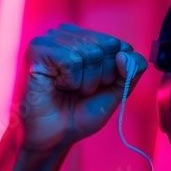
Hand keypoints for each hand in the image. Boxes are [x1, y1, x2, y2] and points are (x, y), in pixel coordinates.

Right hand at [19, 23, 147, 151]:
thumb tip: (125, 53)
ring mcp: (52, 39)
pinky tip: (56, 85)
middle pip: (107, 47)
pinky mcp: (38, 49)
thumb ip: (132, 71)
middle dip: (100, 77)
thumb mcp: (117, 91)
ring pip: (89, 53)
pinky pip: (70, 60)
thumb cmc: (81, 113)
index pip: (120, 45)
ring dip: (84, 81)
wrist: (56, 136)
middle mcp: (69, 34)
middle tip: (81, 90)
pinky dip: (69, 80)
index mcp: (87, 39)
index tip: (98, 86)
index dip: (115, 72)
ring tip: (68, 89)